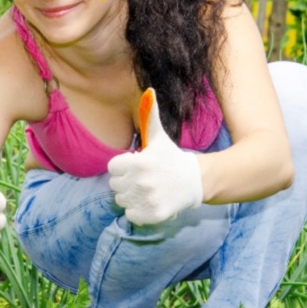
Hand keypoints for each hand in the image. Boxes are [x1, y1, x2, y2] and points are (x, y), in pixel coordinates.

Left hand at [107, 89, 203, 224]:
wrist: (195, 181)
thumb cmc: (171, 158)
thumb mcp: (159, 137)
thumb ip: (150, 116)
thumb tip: (149, 91)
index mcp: (139, 162)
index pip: (112, 168)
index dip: (123, 167)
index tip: (136, 166)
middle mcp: (141, 182)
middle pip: (114, 186)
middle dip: (126, 182)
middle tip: (144, 178)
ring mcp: (147, 199)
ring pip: (121, 201)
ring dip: (131, 197)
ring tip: (147, 190)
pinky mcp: (153, 215)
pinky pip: (130, 215)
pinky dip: (138, 211)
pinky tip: (150, 202)